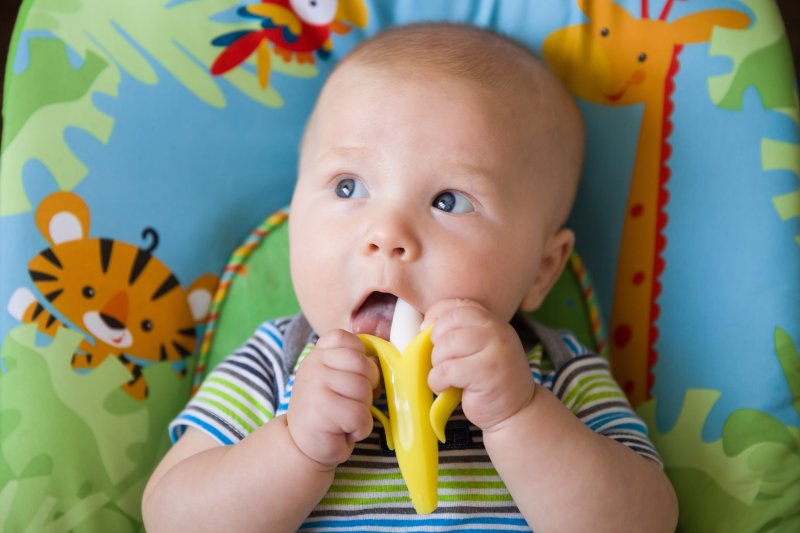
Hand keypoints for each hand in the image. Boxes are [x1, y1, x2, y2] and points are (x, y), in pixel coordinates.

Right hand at [287, 329, 379, 468]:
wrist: (302, 446)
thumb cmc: (328, 412)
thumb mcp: (337, 379)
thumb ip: (354, 364)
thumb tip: (379, 359)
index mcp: (318, 353)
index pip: (347, 339)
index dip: (361, 359)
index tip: (353, 378)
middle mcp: (313, 364)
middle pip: (363, 364)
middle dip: (368, 387)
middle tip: (352, 404)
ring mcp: (315, 384)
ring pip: (363, 389)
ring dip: (363, 409)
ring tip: (347, 418)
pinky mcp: (321, 409)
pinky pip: (360, 414)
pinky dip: (361, 427)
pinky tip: (347, 430)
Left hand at [424, 299, 534, 431]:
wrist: (517, 411)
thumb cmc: (488, 381)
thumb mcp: (478, 349)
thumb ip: (459, 333)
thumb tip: (424, 326)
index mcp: (492, 321)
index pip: (456, 306)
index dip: (436, 318)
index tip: (432, 337)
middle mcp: (496, 331)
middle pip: (448, 324)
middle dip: (436, 345)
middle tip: (442, 362)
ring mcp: (495, 350)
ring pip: (445, 347)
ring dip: (437, 365)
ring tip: (447, 377)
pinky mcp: (487, 373)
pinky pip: (446, 370)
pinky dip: (438, 381)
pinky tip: (446, 388)